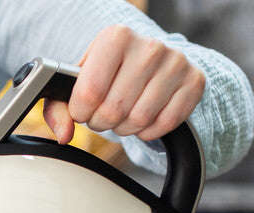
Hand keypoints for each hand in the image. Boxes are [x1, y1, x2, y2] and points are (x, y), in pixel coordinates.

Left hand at [42, 24, 205, 144]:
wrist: (151, 61)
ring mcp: (175, 62)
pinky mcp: (194, 80)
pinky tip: (144, 118)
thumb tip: (63, 134)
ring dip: (125, 128)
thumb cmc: (109, 73)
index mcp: (115, 37)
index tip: (84, 109)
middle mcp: (149, 45)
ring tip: (123, 116)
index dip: (81, 112)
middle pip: (114, 110)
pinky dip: (149, 131)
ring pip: (139, 120)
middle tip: (104, 114)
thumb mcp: (78, 83)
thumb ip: (59, 108)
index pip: (89, 92)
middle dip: (102, 122)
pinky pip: (165, 123)